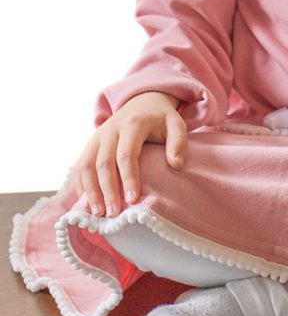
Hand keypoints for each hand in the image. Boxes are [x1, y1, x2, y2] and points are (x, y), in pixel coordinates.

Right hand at [72, 91, 187, 217]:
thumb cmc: (160, 118)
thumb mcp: (176, 123)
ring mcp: (97, 136)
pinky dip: (81, 185)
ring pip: (86, 165)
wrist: (142, 102)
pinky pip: (80, 165)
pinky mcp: (90, 143)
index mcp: (132, 124)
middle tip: (113, 213)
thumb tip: (176, 165)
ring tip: (98, 213)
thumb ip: (178, 142)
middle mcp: (110, 129)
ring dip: (90, 190)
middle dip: (107, 190)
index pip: (126, 154)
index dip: (128, 178)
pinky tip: (86, 203)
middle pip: (103, 162)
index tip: (132, 200)